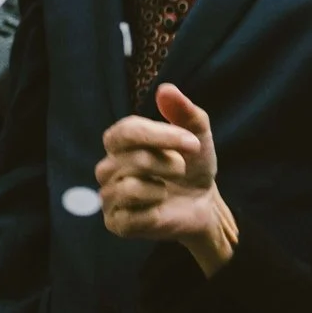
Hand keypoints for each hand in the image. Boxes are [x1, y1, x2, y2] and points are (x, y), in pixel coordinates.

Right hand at [97, 83, 235, 275]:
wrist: (204, 206)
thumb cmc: (193, 167)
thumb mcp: (196, 136)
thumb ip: (184, 112)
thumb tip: (166, 89)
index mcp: (120, 144)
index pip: (125, 132)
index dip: (159, 135)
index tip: (193, 142)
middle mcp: (107, 168)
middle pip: (132, 159)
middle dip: (167, 163)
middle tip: (182, 168)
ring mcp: (109, 196)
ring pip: (129, 186)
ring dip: (160, 187)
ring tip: (168, 189)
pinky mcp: (116, 223)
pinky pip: (131, 214)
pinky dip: (153, 211)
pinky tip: (159, 209)